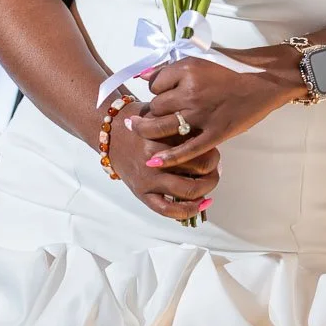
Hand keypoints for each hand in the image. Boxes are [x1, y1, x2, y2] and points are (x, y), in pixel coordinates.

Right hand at [107, 101, 219, 221]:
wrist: (110, 134)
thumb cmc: (140, 123)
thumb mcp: (160, 115)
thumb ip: (181, 123)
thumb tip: (209, 136)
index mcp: (162, 135)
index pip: (198, 145)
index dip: (212, 150)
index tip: (214, 150)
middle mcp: (156, 157)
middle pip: (199, 167)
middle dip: (213, 169)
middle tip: (215, 168)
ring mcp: (148, 177)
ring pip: (188, 190)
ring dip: (206, 189)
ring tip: (209, 184)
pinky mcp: (142, 193)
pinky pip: (167, 210)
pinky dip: (188, 211)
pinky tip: (201, 204)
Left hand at [125, 48, 300, 169]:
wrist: (265, 78)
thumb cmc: (233, 66)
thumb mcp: (201, 57)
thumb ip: (172, 67)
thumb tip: (144, 75)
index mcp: (187, 69)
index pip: (155, 84)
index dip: (155, 90)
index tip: (161, 94)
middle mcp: (190, 91)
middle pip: (156, 106)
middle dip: (151, 111)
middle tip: (150, 115)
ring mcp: (202, 114)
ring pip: (163, 127)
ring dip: (148, 131)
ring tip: (138, 132)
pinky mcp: (215, 132)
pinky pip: (187, 148)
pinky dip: (169, 157)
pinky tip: (154, 161)